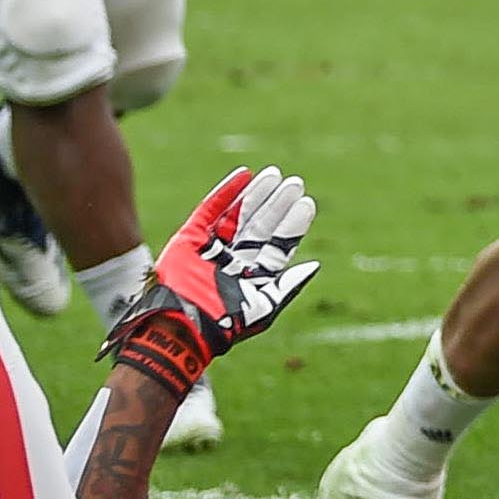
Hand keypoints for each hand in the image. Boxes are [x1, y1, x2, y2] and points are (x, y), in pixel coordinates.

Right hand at [106, 164, 319, 391]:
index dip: (292, 224)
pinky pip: (209, 210)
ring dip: (255, 194)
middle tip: (295, 183)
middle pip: (261, 226)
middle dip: (277, 205)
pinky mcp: (190, 238)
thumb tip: (314, 266)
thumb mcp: (265, 305)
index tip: (306, 203)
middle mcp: (234, 259)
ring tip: (273, 175)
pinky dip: (226, 193)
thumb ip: (289, 285)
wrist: (184, 322)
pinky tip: (243, 176)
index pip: (278, 243)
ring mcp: (212, 248)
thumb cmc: (226, 321)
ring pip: (238, 215)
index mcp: (253, 274)